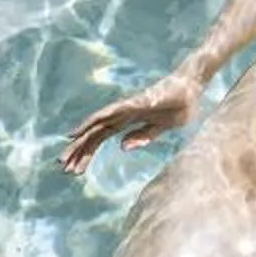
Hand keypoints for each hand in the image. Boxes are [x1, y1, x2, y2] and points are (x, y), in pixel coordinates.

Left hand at [60, 72, 196, 174]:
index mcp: (129, 121)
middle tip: (62, 167)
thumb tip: (122, 147)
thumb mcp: (163, 128)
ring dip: (80, 140)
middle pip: (95, 134)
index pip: (102, 138)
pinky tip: (78, 130)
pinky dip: (91, 122)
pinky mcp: (132, 103)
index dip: (88, 153)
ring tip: (64, 155)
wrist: (193, 86)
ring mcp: (126, 107)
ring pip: (97, 126)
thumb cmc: (181, 105)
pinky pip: (108, 114)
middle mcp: (122, 113)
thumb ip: (144, 136)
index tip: (76, 169)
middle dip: (79, 151)